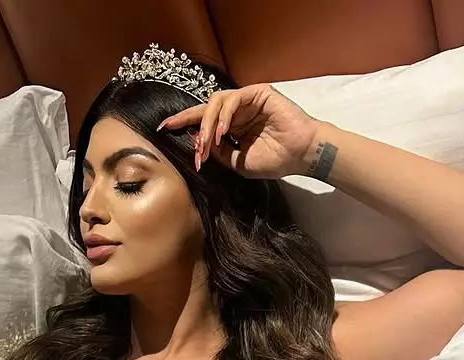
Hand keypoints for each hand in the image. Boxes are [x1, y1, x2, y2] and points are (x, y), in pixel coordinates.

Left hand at [157, 84, 322, 179]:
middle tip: (188, 140)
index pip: (202, 121)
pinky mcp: (257, 93)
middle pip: (205, 109)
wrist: (300, 156)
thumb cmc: (274, 160)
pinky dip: (224, 115)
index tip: (163, 128)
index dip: (183, 123)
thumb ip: (218, 152)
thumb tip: (197, 141)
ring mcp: (246, 100)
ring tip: (208, 142)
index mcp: (231, 127)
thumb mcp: (237, 163)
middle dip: (191, 122)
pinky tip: (223, 132)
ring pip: (215, 103)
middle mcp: (235, 111)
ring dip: (207, 123)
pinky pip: (232, 99)